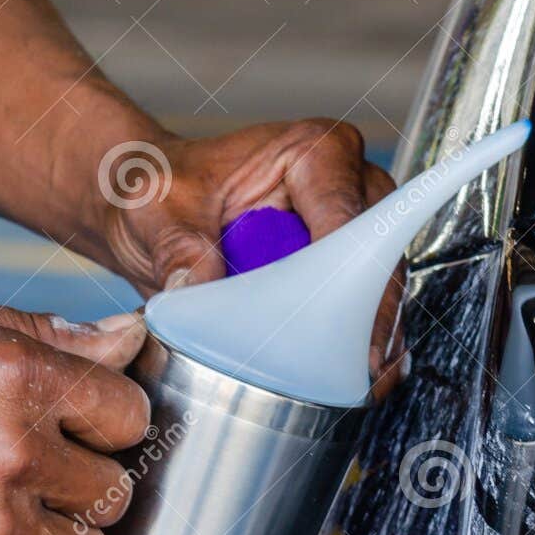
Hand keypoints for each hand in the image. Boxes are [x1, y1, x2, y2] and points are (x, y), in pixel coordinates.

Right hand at [0, 287, 149, 534]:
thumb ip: (48, 331)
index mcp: (20, 379)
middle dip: (91, 485)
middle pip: (115, 490)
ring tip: (37, 529)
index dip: (115, 422)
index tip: (94, 430)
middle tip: (59, 481)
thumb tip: (128, 337)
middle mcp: (14, 451)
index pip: (131, 415)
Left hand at [100, 118, 405, 394]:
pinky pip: (362, 305)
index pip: (346, 220)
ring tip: (360, 383)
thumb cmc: (163, 188)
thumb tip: (192, 290)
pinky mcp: (344, 264)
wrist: (154, 207)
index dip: (348, 277)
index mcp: (312, 151)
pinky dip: (353, 341)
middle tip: (364, 370)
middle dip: (371, 314)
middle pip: (377, 256)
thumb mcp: (157, 211)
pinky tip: (349, 378)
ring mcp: (352, 225)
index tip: (339, 330)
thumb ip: (175, 247)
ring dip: (366, 334)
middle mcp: (348, 182)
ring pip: (379, 286)